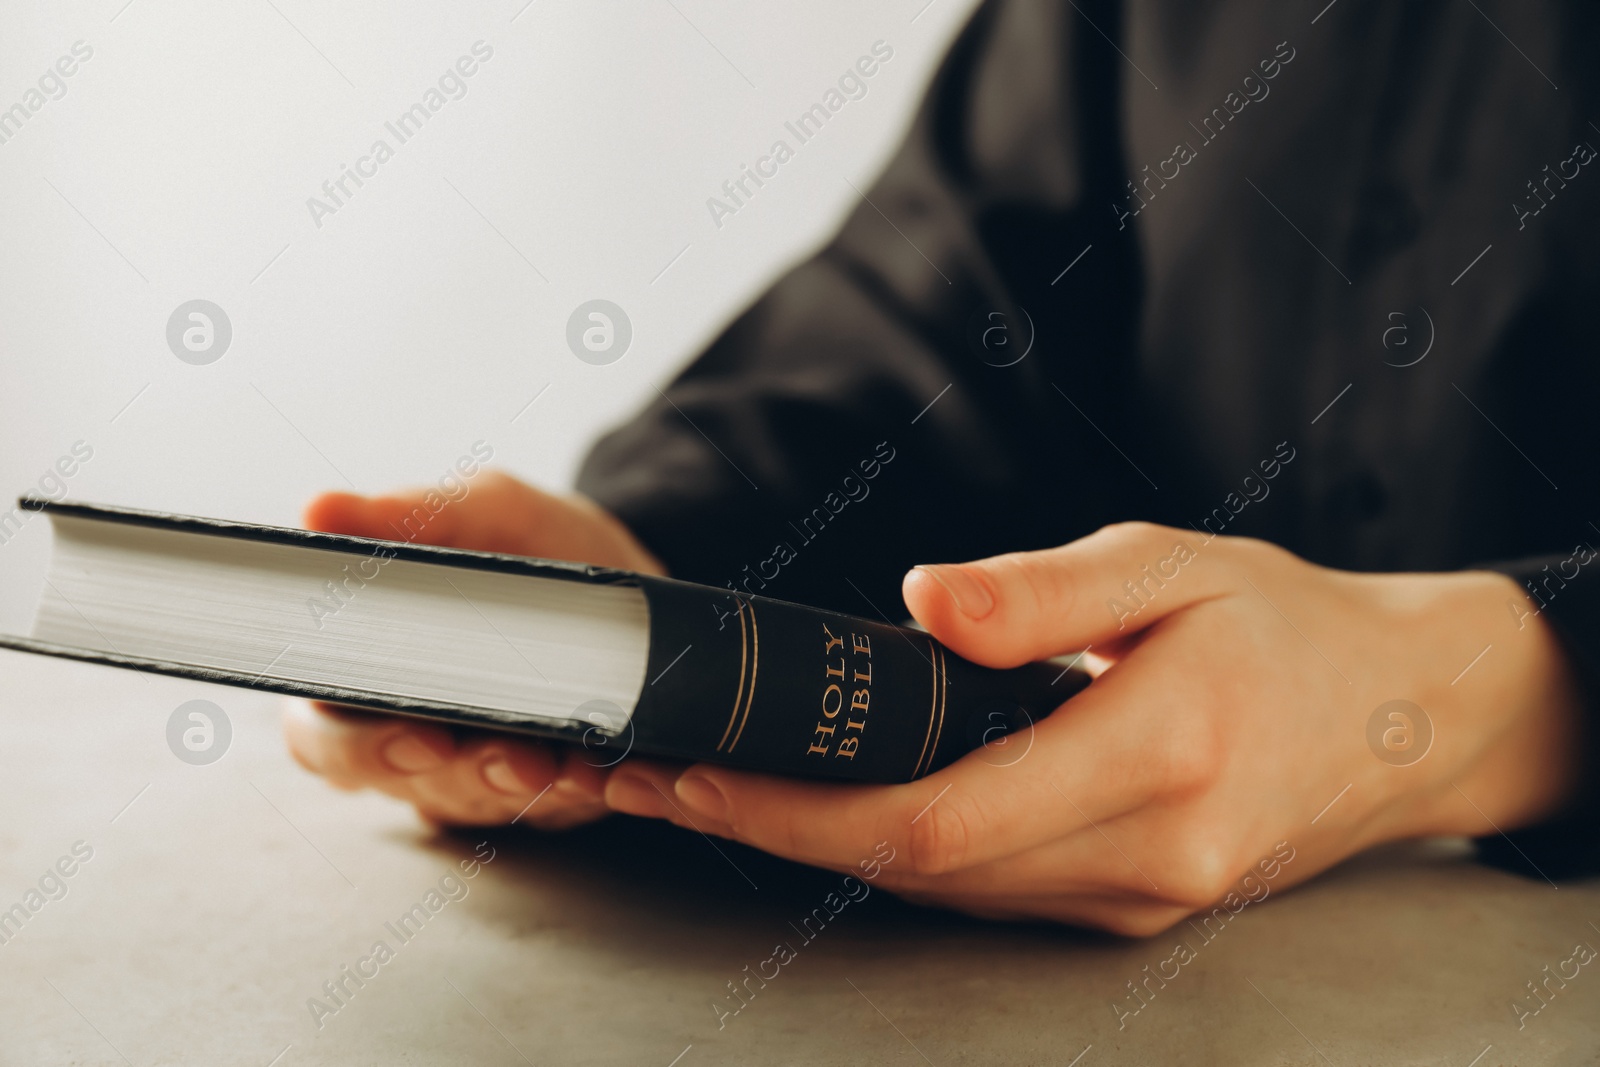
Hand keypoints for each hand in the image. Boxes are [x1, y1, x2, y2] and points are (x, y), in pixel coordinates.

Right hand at [284, 471, 664, 827]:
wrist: (625, 582)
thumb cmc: (531, 544)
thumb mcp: (483, 512)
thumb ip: (410, 515)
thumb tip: (319, 509)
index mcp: (363, 677)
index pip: (323, 737)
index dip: (361, 749)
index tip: (420, 739)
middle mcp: (413, 740)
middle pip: (411, 786)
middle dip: (463, 777)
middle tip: (514, 759)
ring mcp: (479, 776)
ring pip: (486, 803)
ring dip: (528, 786)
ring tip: (565, 761)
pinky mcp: (549, 795)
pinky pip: (557, 810)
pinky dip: (580, 790)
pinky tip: (602, 767)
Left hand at [602, 522, 1583, 932]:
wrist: (1398, 717)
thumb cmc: (1283, 626)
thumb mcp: (1171, 566)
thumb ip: (1042, 595)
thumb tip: (921, 604)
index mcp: (1155, 759)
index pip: (935, 818)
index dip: (799, 810)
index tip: (697, 776)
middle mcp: (1144, 857)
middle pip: (918, 870)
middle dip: (777, 830)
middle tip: (664, 781)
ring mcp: (1139, 898)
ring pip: (945, 891)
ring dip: (823, 847)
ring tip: (720, 790)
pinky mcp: (1133, 905)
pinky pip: (989, 889)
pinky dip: (898, 853)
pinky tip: (838, 808)